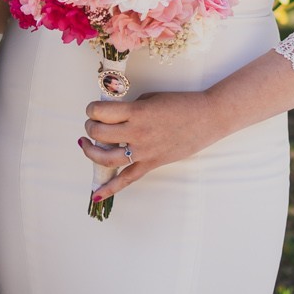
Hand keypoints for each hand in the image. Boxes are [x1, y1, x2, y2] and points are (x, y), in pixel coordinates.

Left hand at [79, 90, 229, 204]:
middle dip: (90, 126)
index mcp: (137, 111)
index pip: (101, 112)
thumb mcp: (151, 98)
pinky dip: (110, 189)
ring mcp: (143, 151)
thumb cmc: (182, 104)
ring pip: (105, 157)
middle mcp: (137, 132)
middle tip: (93, 123)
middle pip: (99, 132)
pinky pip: (126, 179)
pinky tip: (96, 195)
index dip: (92, 109)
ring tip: (86, 144)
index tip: (93, 109)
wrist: (207, 118)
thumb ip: (130, 108)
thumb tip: (113, 116)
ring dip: (90, 151)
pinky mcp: (151, 164)